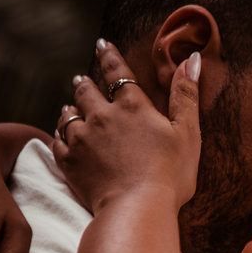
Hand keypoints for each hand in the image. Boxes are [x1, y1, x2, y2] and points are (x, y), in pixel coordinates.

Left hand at [54, 43, 200, 215]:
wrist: (138, 208)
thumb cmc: (170, 174)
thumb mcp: (187, 133)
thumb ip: (186, 95)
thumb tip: (193, 59)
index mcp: (132, 107)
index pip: (117, 72)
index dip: (109, 55)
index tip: (101, 44)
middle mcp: (102, 117)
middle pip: (86, 92)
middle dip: (84, 84)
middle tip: (80, 80)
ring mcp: (82, 139)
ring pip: (67, 116)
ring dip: (69, 109)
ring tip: (68, 107)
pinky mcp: (70, 162)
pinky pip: (58, 142)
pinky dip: (59, 136)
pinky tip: (61, 136)